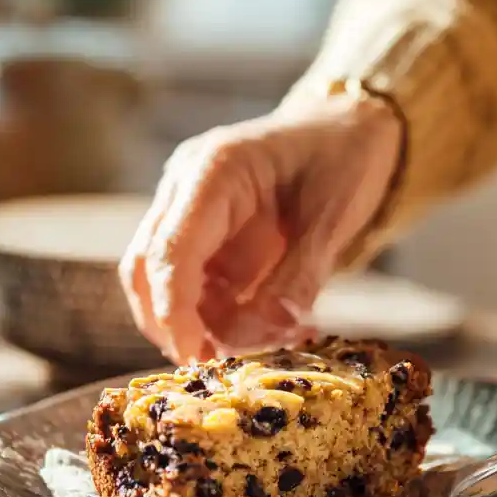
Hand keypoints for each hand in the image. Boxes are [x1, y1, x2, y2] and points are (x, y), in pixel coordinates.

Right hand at [119, 92, 401, 362]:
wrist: (349, 129)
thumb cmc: (344, 158)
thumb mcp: (335, 217)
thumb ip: (301, 275)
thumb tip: (276, 329)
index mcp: (213, 172)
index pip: (170, 251)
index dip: (173, 311)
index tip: (193, 357)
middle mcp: (187, 190)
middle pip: (147, 269)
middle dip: (170, 324)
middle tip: (211, 367)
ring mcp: (189, 212)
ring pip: (160, 283)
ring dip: (192, 325)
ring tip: (245, 351)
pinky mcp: (204, 237)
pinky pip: (191, 287)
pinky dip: (212, 318)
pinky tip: (254, 332)